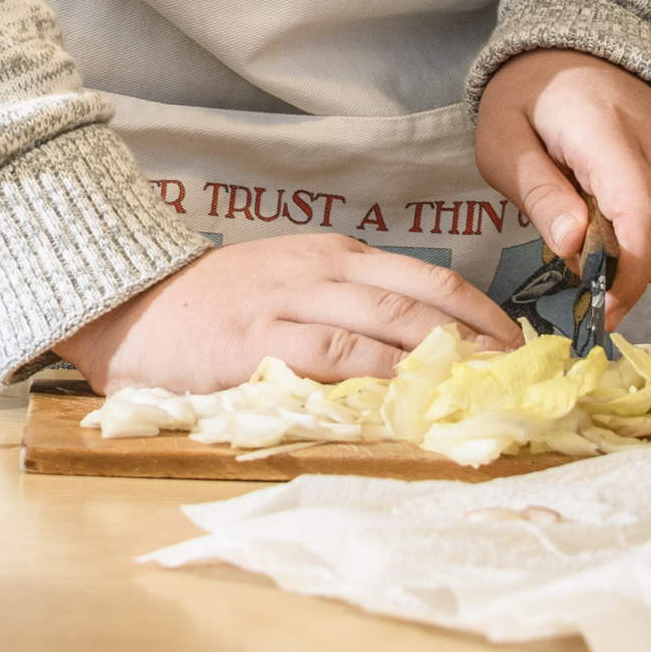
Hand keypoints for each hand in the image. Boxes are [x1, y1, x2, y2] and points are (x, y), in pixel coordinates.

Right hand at [51, 232, 519, 395]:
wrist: (132, 306)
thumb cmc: (214, 307)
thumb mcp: (288, 286)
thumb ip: (344, 308)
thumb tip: (420, 352)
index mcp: (332, 256)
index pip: (424, 276)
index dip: (477, 310)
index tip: (518, 344)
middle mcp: (319, 271)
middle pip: (417, 297)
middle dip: (477, 335)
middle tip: (519, 371)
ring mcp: (289, 302)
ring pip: (384, 322)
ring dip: (440, 356)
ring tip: (482, 386)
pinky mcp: (259, 340)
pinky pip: (332, 354)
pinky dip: (377, 374)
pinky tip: (409, 396)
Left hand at [472, 49, 650, 326]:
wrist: (579, 40)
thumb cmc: (530, 92)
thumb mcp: (503, 138)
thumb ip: (537, 192)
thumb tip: (572, 249)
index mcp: (606, 133)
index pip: (639, 217)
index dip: (627, 275)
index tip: (602, 311)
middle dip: (618, 272)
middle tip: (574, 275)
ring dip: (623, 246)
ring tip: (579, 215)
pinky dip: (635, 224)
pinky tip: (602, 200)